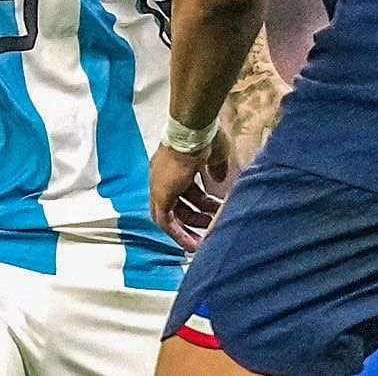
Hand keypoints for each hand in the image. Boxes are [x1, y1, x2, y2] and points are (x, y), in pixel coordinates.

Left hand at [149, 130, 229, 252]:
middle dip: (196, 218)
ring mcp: (159, 186)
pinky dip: (179, 234)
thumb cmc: (205, 138)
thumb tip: (218, 181)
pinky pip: (166, 222)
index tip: (212, 211)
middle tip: (211, 227)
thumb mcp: (216, 155)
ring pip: (172, 216)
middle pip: (178, 205)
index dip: (197, 203)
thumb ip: (216, 169)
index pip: (184, 190)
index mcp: (174, 165)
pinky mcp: (160, 196)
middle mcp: (162, 177)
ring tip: (206, 239)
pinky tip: (193, 244)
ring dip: (190, 229)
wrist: (192, 131)